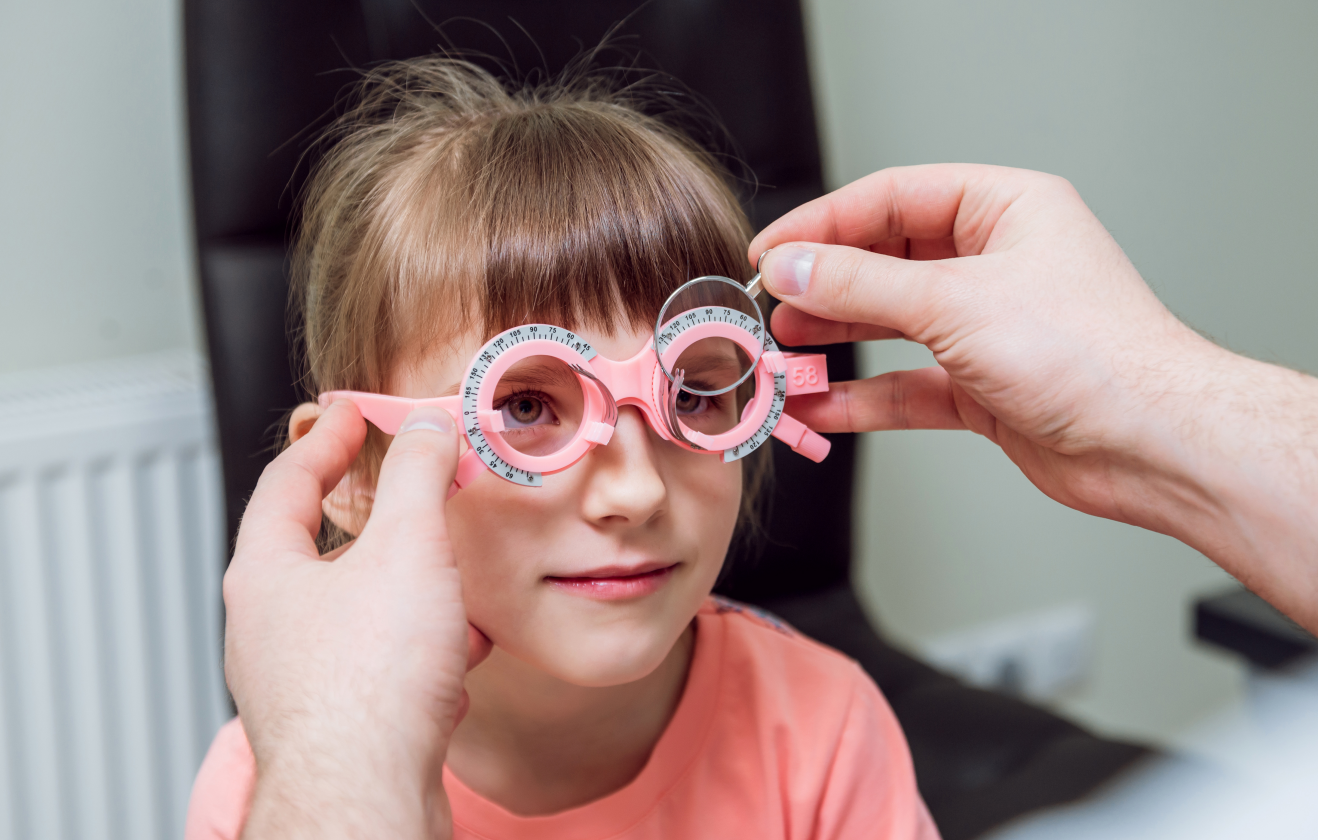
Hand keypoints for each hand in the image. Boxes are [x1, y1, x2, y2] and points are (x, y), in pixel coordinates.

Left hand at [223, 400, 490, 838]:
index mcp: (265, 576)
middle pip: (317, 550)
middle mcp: (269, 629)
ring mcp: (299, 682)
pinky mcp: (337, 727)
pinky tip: (459, 656)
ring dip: (408, 589)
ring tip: (452, 577)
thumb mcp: (406, 547)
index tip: (352, 415)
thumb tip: (426, 425)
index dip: (326, 439)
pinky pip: (380, 667)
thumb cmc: (369, 685)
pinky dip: (421, 648)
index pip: (286, 482)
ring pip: (356, 613)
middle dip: (376, 519)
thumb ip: (417, 475)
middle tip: (408, 491)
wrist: (367, 799)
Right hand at [752, 164, 1317, 629]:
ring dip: (836, 343)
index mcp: (1006, 209)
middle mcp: (996, 262)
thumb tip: (792, 268)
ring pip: (892, 326)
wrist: (1152, 444)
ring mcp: (988, 327)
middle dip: (824, 287)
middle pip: (887, 262)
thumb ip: (861, 286)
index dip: (825, 223)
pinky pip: (906, 385)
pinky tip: (822, 409)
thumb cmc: (1094, 355)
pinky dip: (863, 399)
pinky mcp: (984, 386)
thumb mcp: (955, 303)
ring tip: (782, 356)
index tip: (771, 251)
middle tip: (770, 307)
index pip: (893, 198)